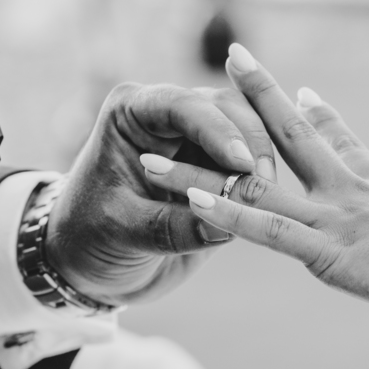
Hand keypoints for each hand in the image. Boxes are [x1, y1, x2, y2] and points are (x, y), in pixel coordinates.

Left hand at [44, 83, 277, 305]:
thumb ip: (171, 229)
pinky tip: (277, 201)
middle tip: (265, 186)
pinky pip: (252, 164)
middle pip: (225, 108)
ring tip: (272, 199)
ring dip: (263, 161)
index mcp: (131, 114)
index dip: (216, 129)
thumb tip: (225, 228)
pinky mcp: (217, 167)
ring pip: (247, 131)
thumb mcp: (123, 234)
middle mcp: (167, 116)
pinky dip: (265, 179)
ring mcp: (195, 139)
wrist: (91, 263)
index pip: (181, 105)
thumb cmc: (90, 240)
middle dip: (250, 144)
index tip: (242, 162)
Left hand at [141, 45, 368, 313]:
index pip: (331, 137)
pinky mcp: (326, 251)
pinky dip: (229, 212)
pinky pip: (268, 228)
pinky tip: (194, 199)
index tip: (289, 85)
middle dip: (258, 91)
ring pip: (254, 184)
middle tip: (233, 52)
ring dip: (198, 170)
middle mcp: (344, 191)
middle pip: (289, 131)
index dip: (305, 108)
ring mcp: (330, 218)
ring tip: (151, 154)